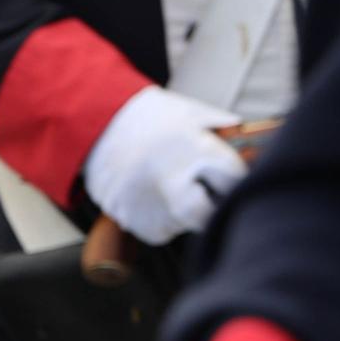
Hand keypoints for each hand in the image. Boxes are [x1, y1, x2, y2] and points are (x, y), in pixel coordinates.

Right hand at [82, 87, 245, 245]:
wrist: (91, 119)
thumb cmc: (144, 114)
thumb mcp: (187, 111)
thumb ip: (219, 126)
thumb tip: (247, 135)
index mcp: (193, 149)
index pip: (233, 178)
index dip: (234, 176)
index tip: (228, 176)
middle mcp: (173, 180)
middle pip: (209, 215)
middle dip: (211, 206)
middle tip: (204, 192)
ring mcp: (150, 203)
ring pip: (182, 225)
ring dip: (182, 211)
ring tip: (167, 184)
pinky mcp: (130, 219)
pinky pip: (157, 230)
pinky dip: (159, 217)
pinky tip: (149, 193)